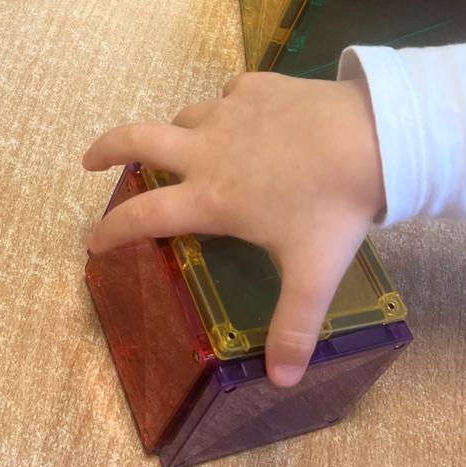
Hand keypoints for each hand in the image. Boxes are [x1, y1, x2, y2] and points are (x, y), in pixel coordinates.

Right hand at [84, 72, 383, 386]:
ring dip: (175, 133)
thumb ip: (294, 327)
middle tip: (90, 161)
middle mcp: (208, 150)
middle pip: (138, 140)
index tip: (94, 243)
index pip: (143, 216)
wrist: (375, 135)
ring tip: (181, 145)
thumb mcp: (314, 275)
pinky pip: (229, 95)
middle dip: (106, 148)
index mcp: (211, 197)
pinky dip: (227, 108)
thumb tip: (283, 381)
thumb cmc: (334, 206)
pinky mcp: (257, 86)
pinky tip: (244, 119)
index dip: (112, 231)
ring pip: (185, 116)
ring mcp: (230, 111)